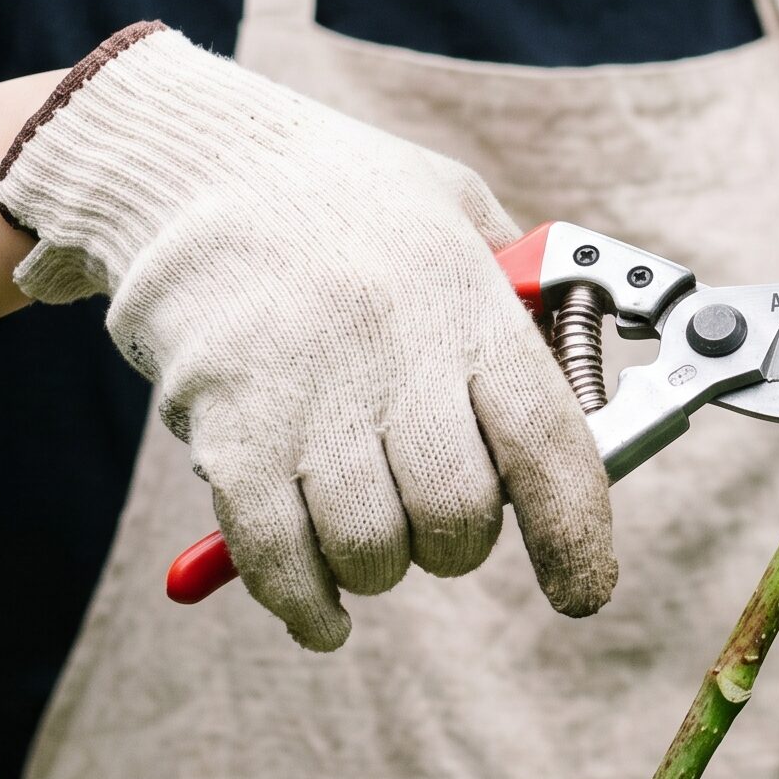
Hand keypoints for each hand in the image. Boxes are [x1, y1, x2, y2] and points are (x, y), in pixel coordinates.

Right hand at [0, 24, 614, 648]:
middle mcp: (394, 349)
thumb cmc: (340, 194)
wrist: (188, 167)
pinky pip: (279, 559)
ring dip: (379, 567)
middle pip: (459, 514)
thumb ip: (523, 297)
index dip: (575, 530)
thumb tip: (589, 393)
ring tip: (368, 529)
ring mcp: (306, 395)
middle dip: (459, 544)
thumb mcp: (454, 208)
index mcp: (463, 296)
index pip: (547, 440)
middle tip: (440, 521)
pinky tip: (322, 610)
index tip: (584, 586)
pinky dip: (305, 603)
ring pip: (372, 550)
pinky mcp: (228, 431)